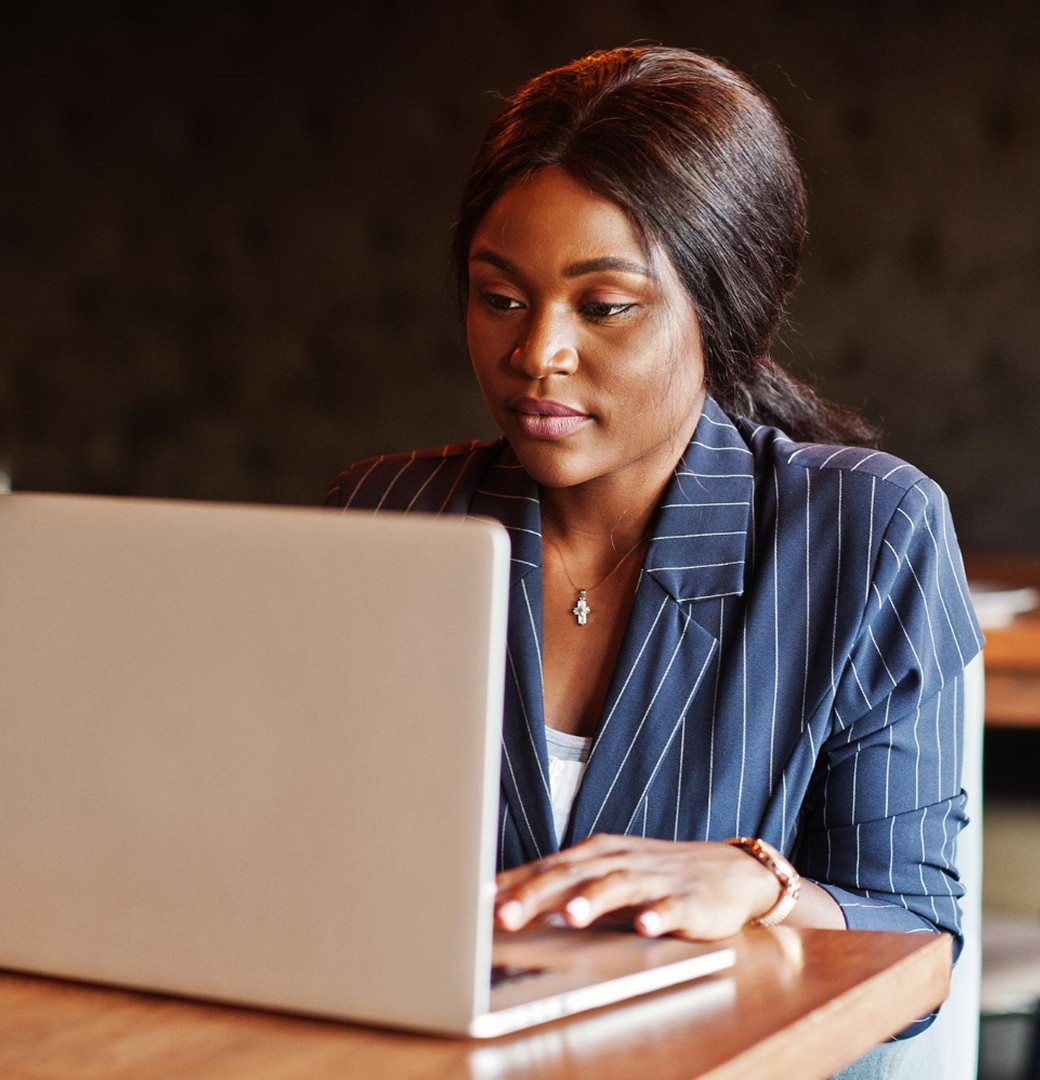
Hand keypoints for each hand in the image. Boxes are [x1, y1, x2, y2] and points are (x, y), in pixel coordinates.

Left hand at [494, 834, 782, 940]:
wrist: (730, 871)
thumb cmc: (656, 874)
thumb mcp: (608, 874)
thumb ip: (565, 885)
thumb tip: (506, 902)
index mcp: (598, 853)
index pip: (548, 866)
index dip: (514, 883)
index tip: (480, 900)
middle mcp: (622, 860)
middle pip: (574, 875)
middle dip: (538, 894)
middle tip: (506, 915)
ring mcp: (655, 878)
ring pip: (620, 886)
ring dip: (595, 899)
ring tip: (571, 915)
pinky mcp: (689, 900)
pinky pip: (671, 908)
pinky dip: (657, 916)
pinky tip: (645, 927)